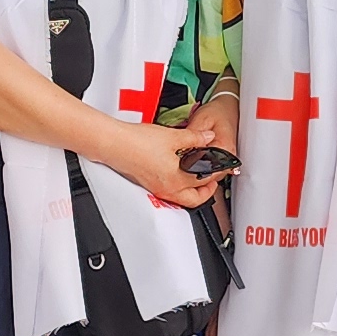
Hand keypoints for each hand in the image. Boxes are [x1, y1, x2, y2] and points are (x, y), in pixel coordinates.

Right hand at [92, 111, 226, 208]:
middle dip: (207, 189)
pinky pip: (170, 194)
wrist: (115, 144)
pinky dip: (179, 188)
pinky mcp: (148, 185)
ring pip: (182, 199)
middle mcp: (168, 189)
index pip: (205, 181)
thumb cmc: (138, 143)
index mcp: (178, 179)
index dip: (216, 173)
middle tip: (213, 179)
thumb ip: (195, 138)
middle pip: (195, 198)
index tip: (221, 167)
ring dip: (193, 192)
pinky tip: (177, 175)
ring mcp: (157, 189)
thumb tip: (209, 137)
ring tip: (197, 178)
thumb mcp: (173, 136)